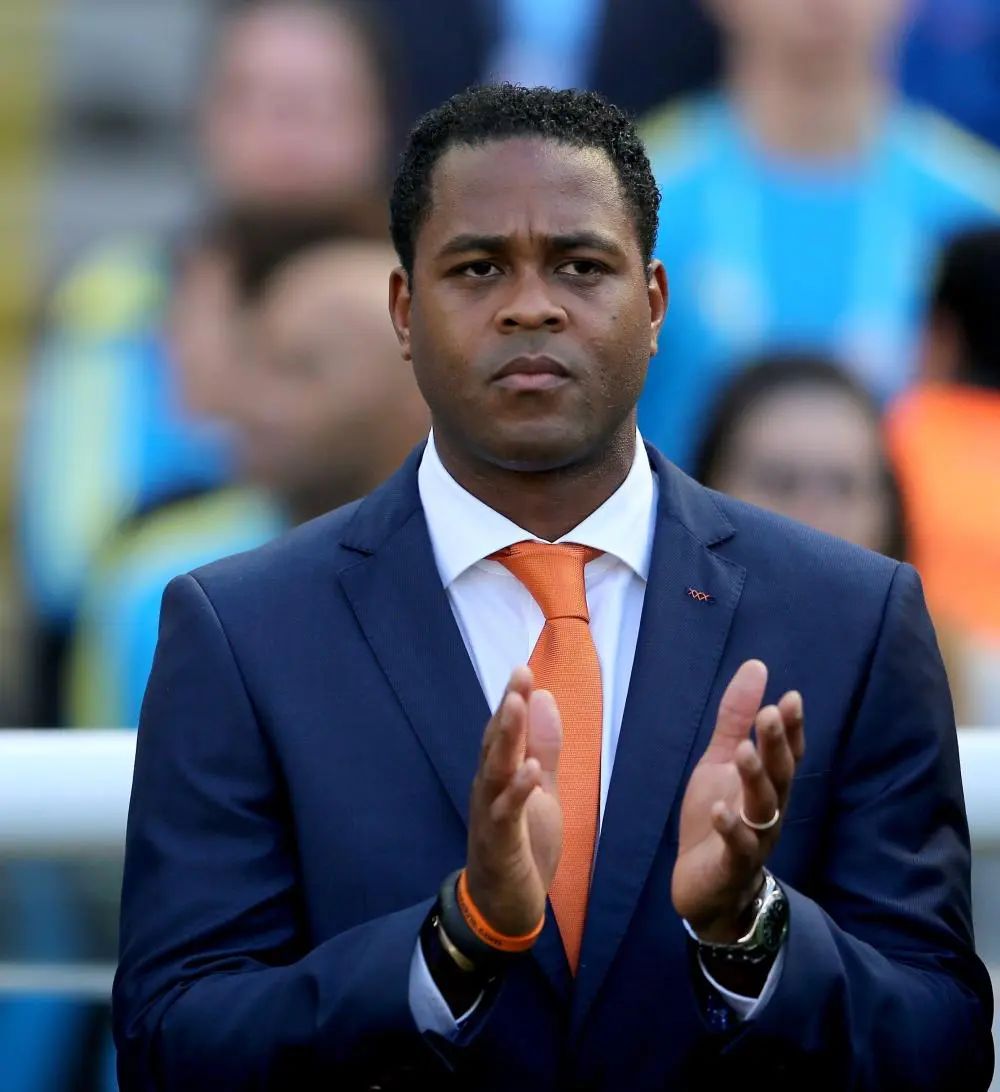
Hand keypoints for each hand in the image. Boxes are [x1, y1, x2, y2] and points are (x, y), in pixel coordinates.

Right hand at [465, 666, 562, 935]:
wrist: (501, 906)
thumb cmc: (521, 845)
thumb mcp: (540, 791)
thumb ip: (542, 748)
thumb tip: (543, 699)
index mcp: (498, 776)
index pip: (503, 731)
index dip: (512, 700)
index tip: (523, 668)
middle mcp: (488, 789)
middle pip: (495, 742)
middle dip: (507, 708)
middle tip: (519, 674)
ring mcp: (490, 815)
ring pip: (495, 771)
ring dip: (506, 739)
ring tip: (516, 707)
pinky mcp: (500, 844)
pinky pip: (507, 814)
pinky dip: (517, 791)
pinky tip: (529, 771)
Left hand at [672, 660, 803, 942]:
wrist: (706, 886)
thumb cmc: (718, 816)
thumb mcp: (720, 761)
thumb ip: (735, 718)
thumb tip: (756, 666)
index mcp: (767, 783)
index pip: (786, 752)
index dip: (790, 728)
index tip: (791, 697)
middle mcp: (769, 809)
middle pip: (780, 774)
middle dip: (776, 745)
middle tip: (771, 713)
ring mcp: (754, 838)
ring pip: (762, 807)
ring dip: (754, 778)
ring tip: (743, 750)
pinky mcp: (732, 864)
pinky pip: (737, 846)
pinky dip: (730, 828)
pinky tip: (720, 810)